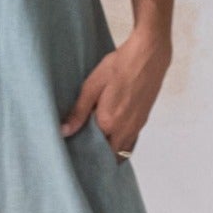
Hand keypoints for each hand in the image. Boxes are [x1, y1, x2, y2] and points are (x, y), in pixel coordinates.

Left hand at [59, 29, 171, 157]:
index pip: (94, 150)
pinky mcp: (144, 120)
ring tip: (97, 144)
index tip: (75, 150)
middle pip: (110, 156)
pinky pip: (131, 142)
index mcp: (109, 123)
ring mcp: (137, 126)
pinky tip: (112, 134)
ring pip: (123, 151)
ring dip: (111, 152)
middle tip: (85, 149)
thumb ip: (78, 112)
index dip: (85, 152)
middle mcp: (125, 130)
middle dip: (99, 156)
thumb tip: (64, 132)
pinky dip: (121, 144)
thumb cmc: (118, 67)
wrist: (148, 56)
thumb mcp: (92, 86)